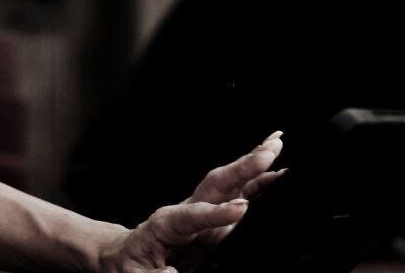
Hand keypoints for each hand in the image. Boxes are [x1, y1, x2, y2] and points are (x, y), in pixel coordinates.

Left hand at [95, 132, 283, 272]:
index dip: (218, 212)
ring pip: (229, 182)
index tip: (242, 209)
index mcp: (167, 223)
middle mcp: (187, 209)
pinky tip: (276, 171)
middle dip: (243, 166)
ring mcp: (202, 210)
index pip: (195, 215)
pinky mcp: (213, 217)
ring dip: (253, 163)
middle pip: (216, 184)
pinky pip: (237, 194)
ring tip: (277, 143)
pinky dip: (256, 181)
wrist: (127, 256)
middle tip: (269, 151)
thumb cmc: (131, 264)